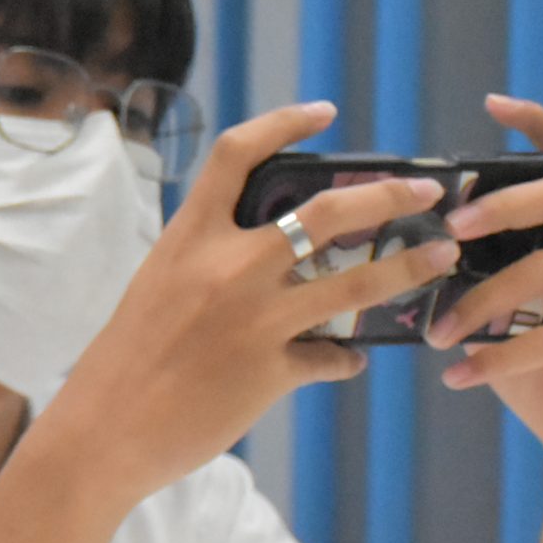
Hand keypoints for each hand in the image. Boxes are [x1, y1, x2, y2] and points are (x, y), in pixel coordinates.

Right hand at [40, 101, 463, 507]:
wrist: (103, 430)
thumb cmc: (123, 360)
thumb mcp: (157, 287)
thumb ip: (208, 262)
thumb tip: (270, 256)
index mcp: (188, 239)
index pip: (237, 156)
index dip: (284, 123)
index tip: (324, 112)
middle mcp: (227, 269)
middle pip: (326, 212)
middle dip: (389, 195)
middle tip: (426, 194)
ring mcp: (254, 320)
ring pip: (358, 283)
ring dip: (410, 267)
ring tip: (439, 257)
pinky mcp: (272, 371)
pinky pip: (332, 356)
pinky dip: (346, 358)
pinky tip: (350, 360)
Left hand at [428, 95, 542, 475]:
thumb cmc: (541, 368)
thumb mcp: (518, 307)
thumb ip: (488, 268)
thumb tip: (406, 243)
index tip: (494, 103)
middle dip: (507, 204)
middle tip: (454, 224)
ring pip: (542, 270)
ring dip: (477, 300)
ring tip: (436, 332)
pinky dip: (495, 358)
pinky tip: (458, 375)